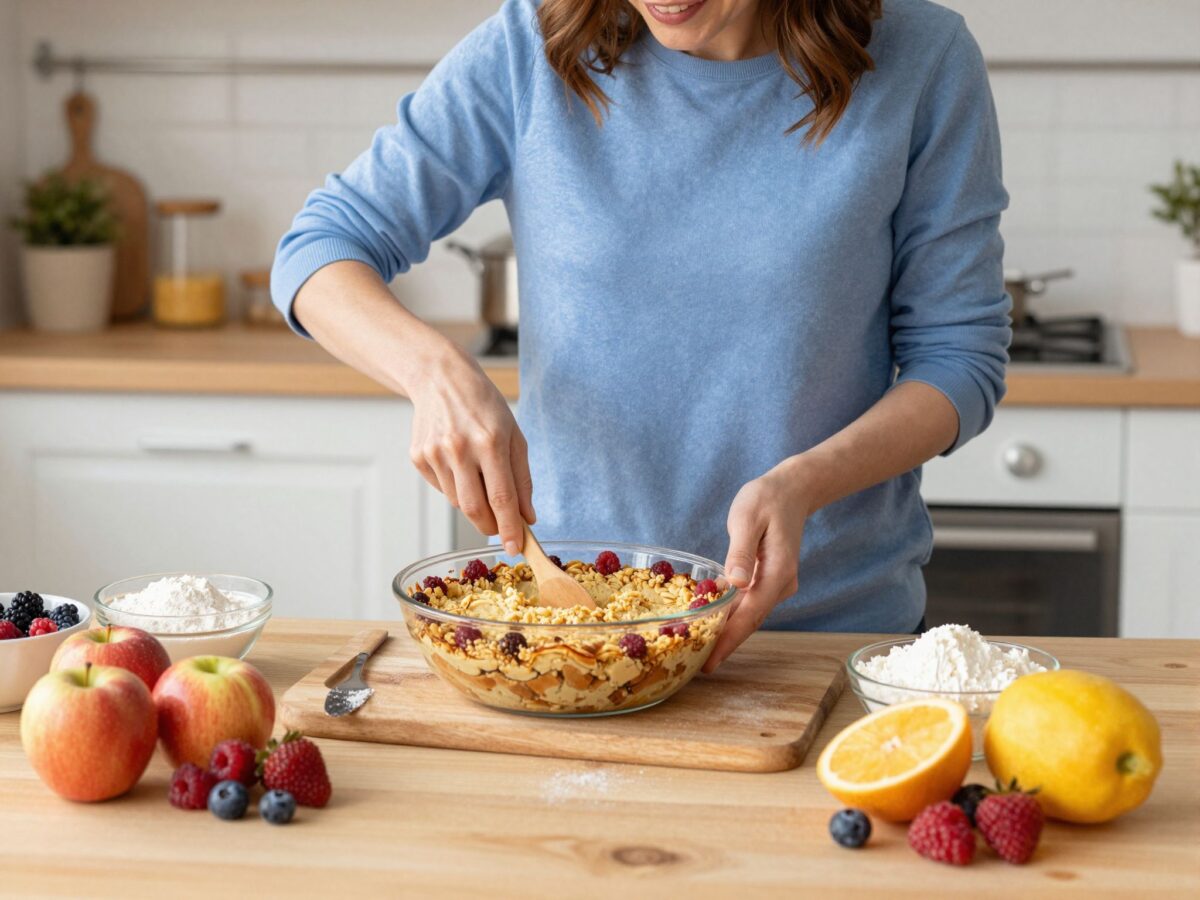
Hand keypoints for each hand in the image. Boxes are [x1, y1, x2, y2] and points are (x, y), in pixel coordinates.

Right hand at [408, 343, 535, 553]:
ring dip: (474, 504)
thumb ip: (522, 479)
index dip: (509, 528)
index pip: (501, 497)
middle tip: (499, 530)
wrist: (441, 379)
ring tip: (479, 478)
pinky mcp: (418, 457)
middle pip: (474, 508)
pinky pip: (442, 488)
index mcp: (490, 441)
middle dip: (490, 526)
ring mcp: (435, 454)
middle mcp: (459, 449)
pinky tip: (458, 464)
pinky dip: (455, 487)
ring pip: (457, 502)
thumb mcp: (514, 435)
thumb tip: (526, 518)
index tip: (516, 548)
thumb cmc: (484, 406)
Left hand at [703, 457, 812, 671]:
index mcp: (776, 573)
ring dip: (727, 632)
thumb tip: (734, 584)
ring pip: (750, 615)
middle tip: (696, 665)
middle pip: (750, 622)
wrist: (793, 490)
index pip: (749, 615)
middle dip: (725, 644)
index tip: (709, 662)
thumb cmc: (767, 499)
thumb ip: (740, 551)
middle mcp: (780, 584)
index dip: (728, 640)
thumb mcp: (747, 518)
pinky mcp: (769, 580)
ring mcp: (777, 584)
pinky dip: (732, 615)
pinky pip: (750, 603)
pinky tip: (712, 623)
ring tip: (700, 650)